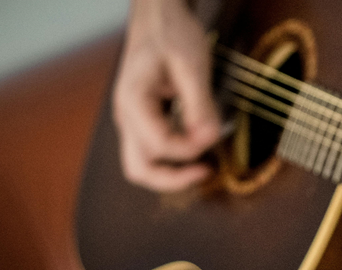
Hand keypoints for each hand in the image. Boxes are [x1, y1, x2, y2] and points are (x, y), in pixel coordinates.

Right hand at [113, 0, 220, 191]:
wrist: (158, 17)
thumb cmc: (171, 34)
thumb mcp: (192, 65)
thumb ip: (200, 105)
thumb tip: (210, 138)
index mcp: (133, 102)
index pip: (161, 145)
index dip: (192, 148)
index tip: (215, 135)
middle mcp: (126, 116)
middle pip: (139, 170)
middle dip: (174, 179)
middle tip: (206, 172)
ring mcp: (132, 121)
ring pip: (142, 165)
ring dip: (172, 173)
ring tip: (204, 166)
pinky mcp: (143, 121)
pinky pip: (152, 151)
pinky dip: (173, 159)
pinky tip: (196, 148)